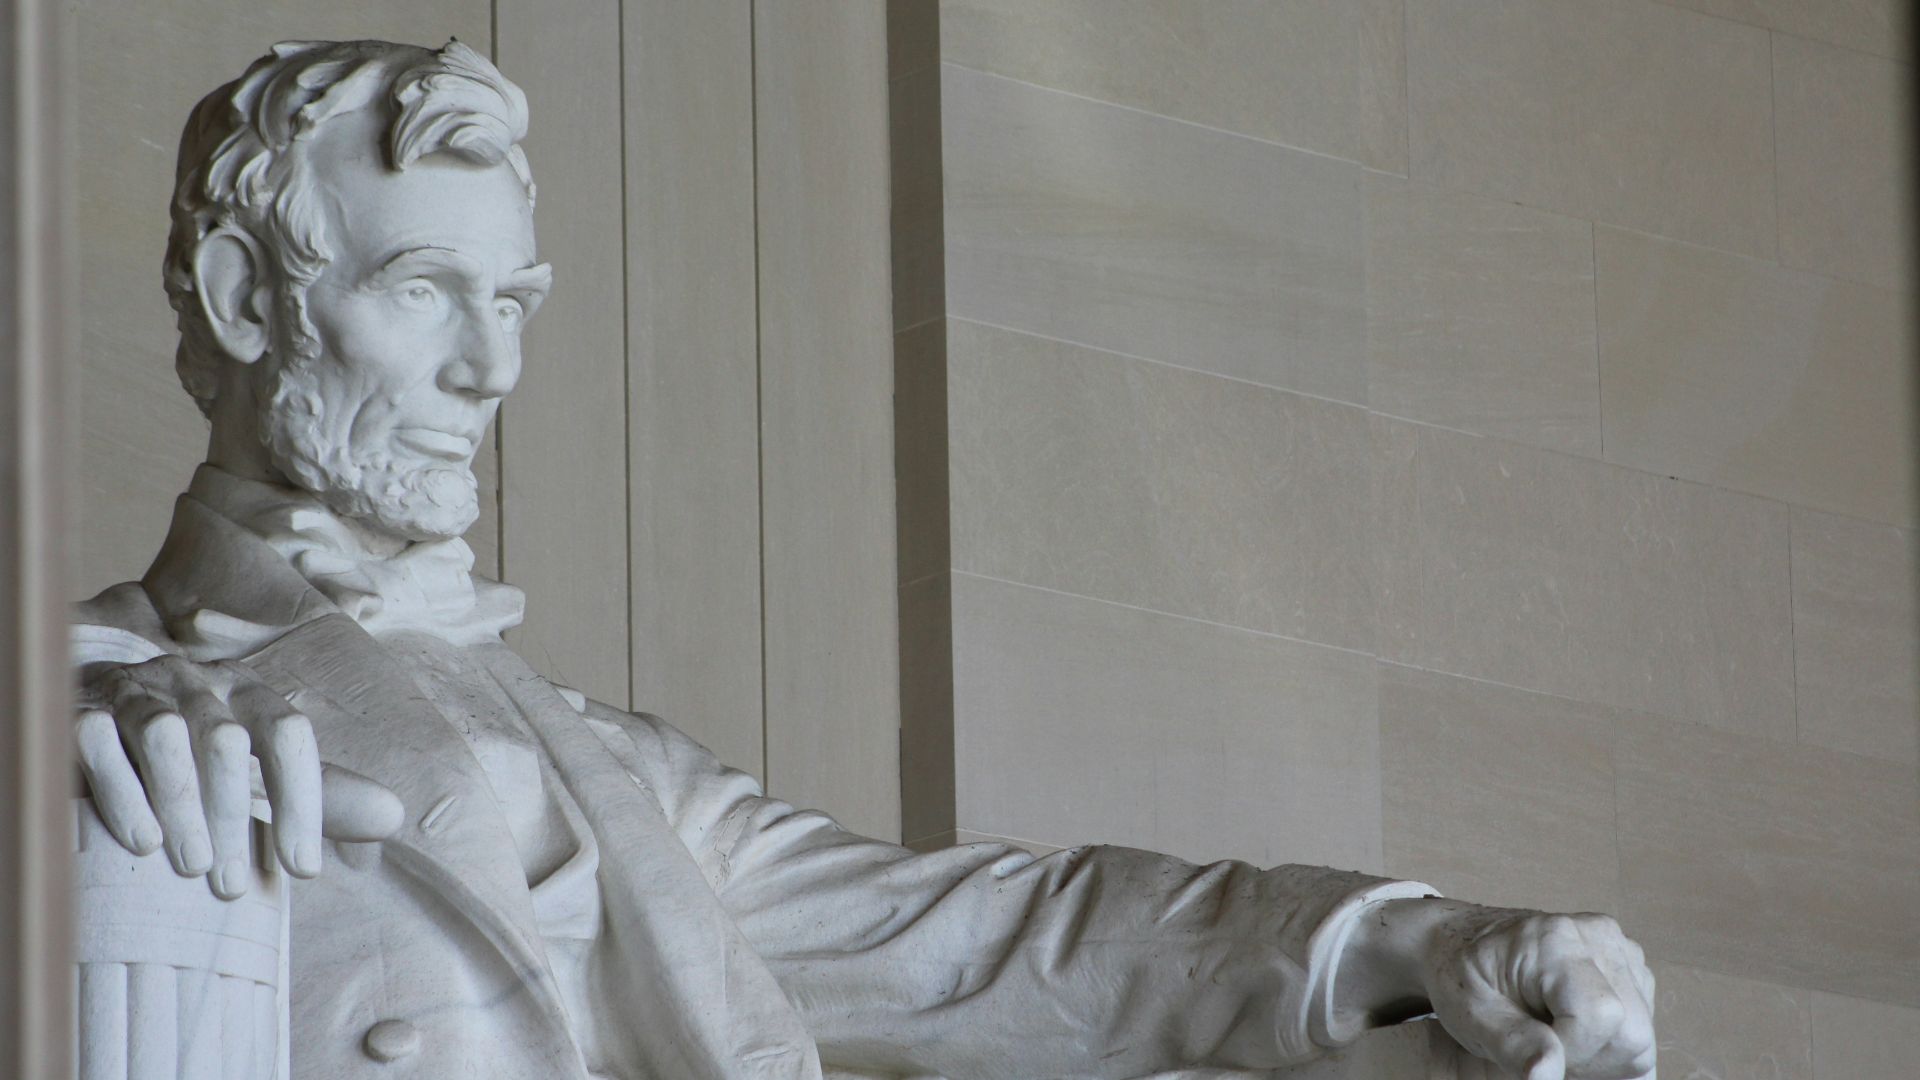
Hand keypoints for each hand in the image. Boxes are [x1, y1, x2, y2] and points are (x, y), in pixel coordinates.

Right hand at [75, 653, 402, 897]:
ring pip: (165, 736)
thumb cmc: (198, 754)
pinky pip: (98, 741)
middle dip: (234, 818)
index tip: (303, 868)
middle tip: (231, 884)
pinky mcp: (80, 710)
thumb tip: (393, 819)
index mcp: (249, 692)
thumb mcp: (259, 772)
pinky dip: (123, 792)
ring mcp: (138, 691)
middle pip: (227, 741)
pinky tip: (142, 841)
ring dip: (182, 805)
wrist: (102, 709)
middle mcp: (198, 683)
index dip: (303, 801)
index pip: (290, 734)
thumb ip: (320, 795)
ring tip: (193, 866)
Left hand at [1341, 899, 1654, 1079]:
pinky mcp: (1628, 966)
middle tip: (1541, 1046)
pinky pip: (1639, 1026)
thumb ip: (1512, 1043)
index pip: (1602, 1016)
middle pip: (1631, 1031)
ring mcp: (1618, 949)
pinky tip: (1570, 1029)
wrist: (1459, 942)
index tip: (1535, 1050)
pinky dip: (1608, 1042)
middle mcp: (1597, 937)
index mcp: (1555, 940)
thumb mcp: (1470, 1012)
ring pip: (1639, 1035)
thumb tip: (1548, 1075)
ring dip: (1598, 1053)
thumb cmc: (1460, 974)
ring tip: (1550, 1034)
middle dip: (1588, 1057)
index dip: (1575, 1051)